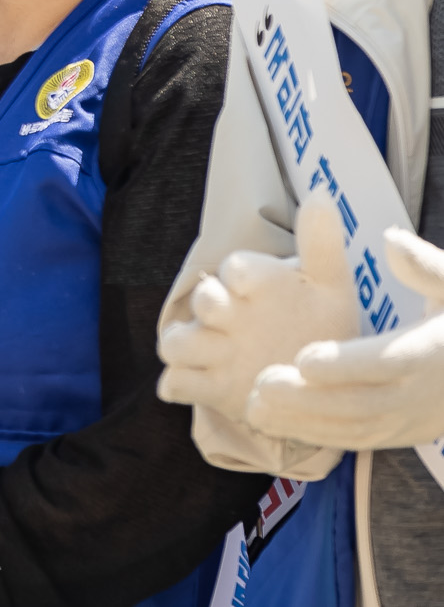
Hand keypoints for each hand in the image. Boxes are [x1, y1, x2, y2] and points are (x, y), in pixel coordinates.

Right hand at [159, 195, 360, 421]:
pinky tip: (209, 387)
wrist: (315, 379)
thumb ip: (321, 243)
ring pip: (175, 342)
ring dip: (189, 346)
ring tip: (217, 356)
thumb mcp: (330, 286)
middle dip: (209, 304)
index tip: (251, 285)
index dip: (238, 274)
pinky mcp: (208, 384)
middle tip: (227, 317)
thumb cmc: (319, 323)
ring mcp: (212, 349)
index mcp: (252, 283)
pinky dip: (184, 385)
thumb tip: (323, 193)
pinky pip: (178, 383)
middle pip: (201, 300)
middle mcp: (226, 312)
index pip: (236, 267)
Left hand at [246, 225, 443, 451]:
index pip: (390, 362)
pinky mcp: (405, 434)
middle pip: (365, 403)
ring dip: (304, 422)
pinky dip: (317, 435)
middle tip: (261, 384)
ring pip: (357, 429)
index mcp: (435, 352)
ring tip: (254, 407)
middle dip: (311, 398)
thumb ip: (424, 265)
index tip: (303, 359)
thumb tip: (389, 240)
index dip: (347, 364)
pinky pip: (359, 440)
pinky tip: (276, 423)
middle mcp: (426, 393)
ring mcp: (415, 419)